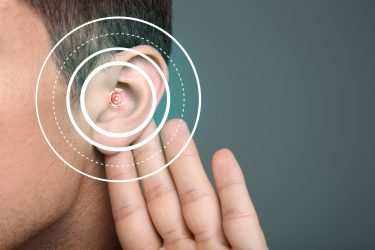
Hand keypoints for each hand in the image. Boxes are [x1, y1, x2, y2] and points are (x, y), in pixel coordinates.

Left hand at [104, 119, 267, 249]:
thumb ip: (134, 236)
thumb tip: (112, 187)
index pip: (132, 218)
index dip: (123, 181)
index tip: (115, 148)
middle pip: (166, 201)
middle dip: (154, 160)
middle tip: (143, 125)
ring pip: (201, 201)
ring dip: (188, 162)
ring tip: (175, 127)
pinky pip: (241, 219)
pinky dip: (234, 187)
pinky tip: (223, 157)